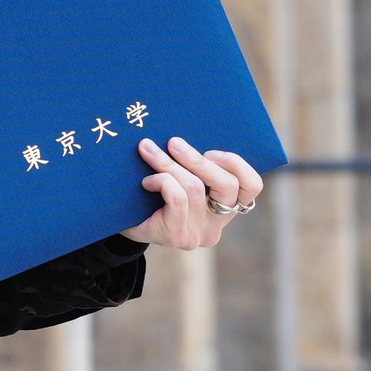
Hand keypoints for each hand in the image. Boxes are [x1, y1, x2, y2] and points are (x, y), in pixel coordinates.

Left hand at [116, 136, 263, 249]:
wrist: (119, 220)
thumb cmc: (148, 190)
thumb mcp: (176, 173)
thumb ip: (190, 162)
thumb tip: (184, 133)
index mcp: (224, 207)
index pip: (251, 186)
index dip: (236, 164)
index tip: (210, 150)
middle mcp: (217, 224)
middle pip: (227, 185)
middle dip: (198, 159)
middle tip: (173, 142)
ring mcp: (199, 233)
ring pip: (194, 188)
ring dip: (167, 163)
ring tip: (147, 150)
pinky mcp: (178, 236)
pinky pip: (177, 198)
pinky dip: (161, 181)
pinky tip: (146, 182)